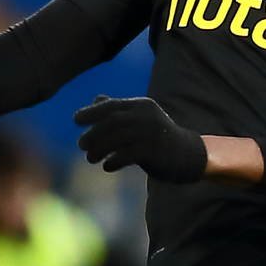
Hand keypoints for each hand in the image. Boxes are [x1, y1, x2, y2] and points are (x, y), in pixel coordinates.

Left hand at [73, 95, 206, 181]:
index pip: (112, 106)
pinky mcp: (154, 152)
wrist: (189, 155)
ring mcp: (151, 134)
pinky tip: (107, 166)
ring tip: (90, 158)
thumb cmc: (158, 137)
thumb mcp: (141, 119)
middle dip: (93, 133)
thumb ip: (120, 110)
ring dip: (99, 149)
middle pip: (112, 122)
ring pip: (116, 139)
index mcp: (142, 106)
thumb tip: (96, 99)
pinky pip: (126, 156)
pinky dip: (113, 161)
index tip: (76, 120)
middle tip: (81, 145)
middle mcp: (146, 116)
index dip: (91, 112)